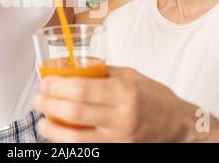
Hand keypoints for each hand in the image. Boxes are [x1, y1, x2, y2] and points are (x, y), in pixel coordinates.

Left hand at [34, 66, 196, 142]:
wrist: (179, 126)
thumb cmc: (156, 98)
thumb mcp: (131, 76)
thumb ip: (102, 72)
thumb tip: (73, 67)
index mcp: (124, 92)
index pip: (82, 88)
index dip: (58, 86)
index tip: (46, 82)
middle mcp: (121, 117)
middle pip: (75, 112)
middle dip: (50, 105)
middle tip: (39, 99)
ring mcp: (119, 138)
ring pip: (77, 137)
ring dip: (53, 130)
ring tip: (42, 122)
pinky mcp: (117, 151)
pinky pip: (87, 149)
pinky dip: (68, 143)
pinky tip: (59, 136)